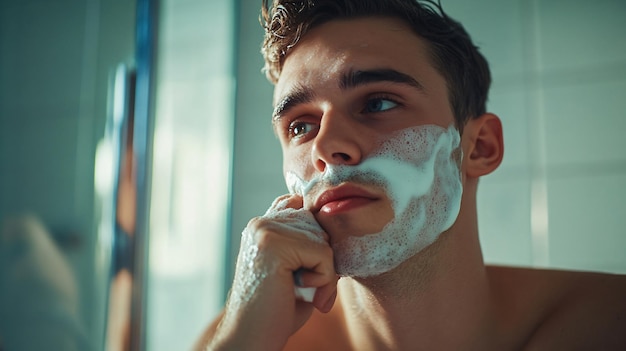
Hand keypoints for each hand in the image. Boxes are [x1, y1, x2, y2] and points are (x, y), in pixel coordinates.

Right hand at [209, 195, 337, 350]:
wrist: (250, 339)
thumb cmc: (275, 310)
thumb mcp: (295, 268)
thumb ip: (308, 243)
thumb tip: (341, 227)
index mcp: (262, 225)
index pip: (305, 209)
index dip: (314, 238)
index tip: (306, 269)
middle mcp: (260, 223)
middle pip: (319, 225)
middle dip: (324, 260)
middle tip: (311, 290)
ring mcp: (264, 231)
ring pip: (324, 239)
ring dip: (325, 273)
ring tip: (305, 292)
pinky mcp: (273, 244)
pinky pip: (323, 253)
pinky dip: (323, 280)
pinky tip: (300, 291)